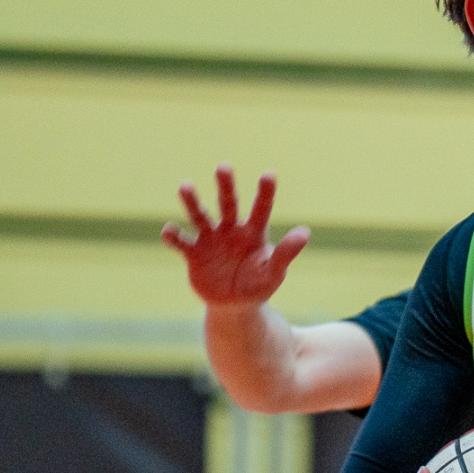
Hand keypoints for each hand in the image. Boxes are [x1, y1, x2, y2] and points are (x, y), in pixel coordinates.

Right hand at [161, 165, 310, 306]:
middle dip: (226, 186)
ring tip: (185, 186)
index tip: (269, 175)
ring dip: (193, 202)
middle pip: (228, 204)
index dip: (265, 192)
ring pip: (200, 216)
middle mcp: (231, 230)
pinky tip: (168, 230)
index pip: (261, 208)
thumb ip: (286, 253)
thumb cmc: (258, 285)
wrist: (234, 305)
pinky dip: (174, 237)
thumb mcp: (274, 272)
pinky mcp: (194, 254)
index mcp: (254, 232)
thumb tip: (305, 232)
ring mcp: (211, 240)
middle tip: (223, 167)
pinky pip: (182, 242)